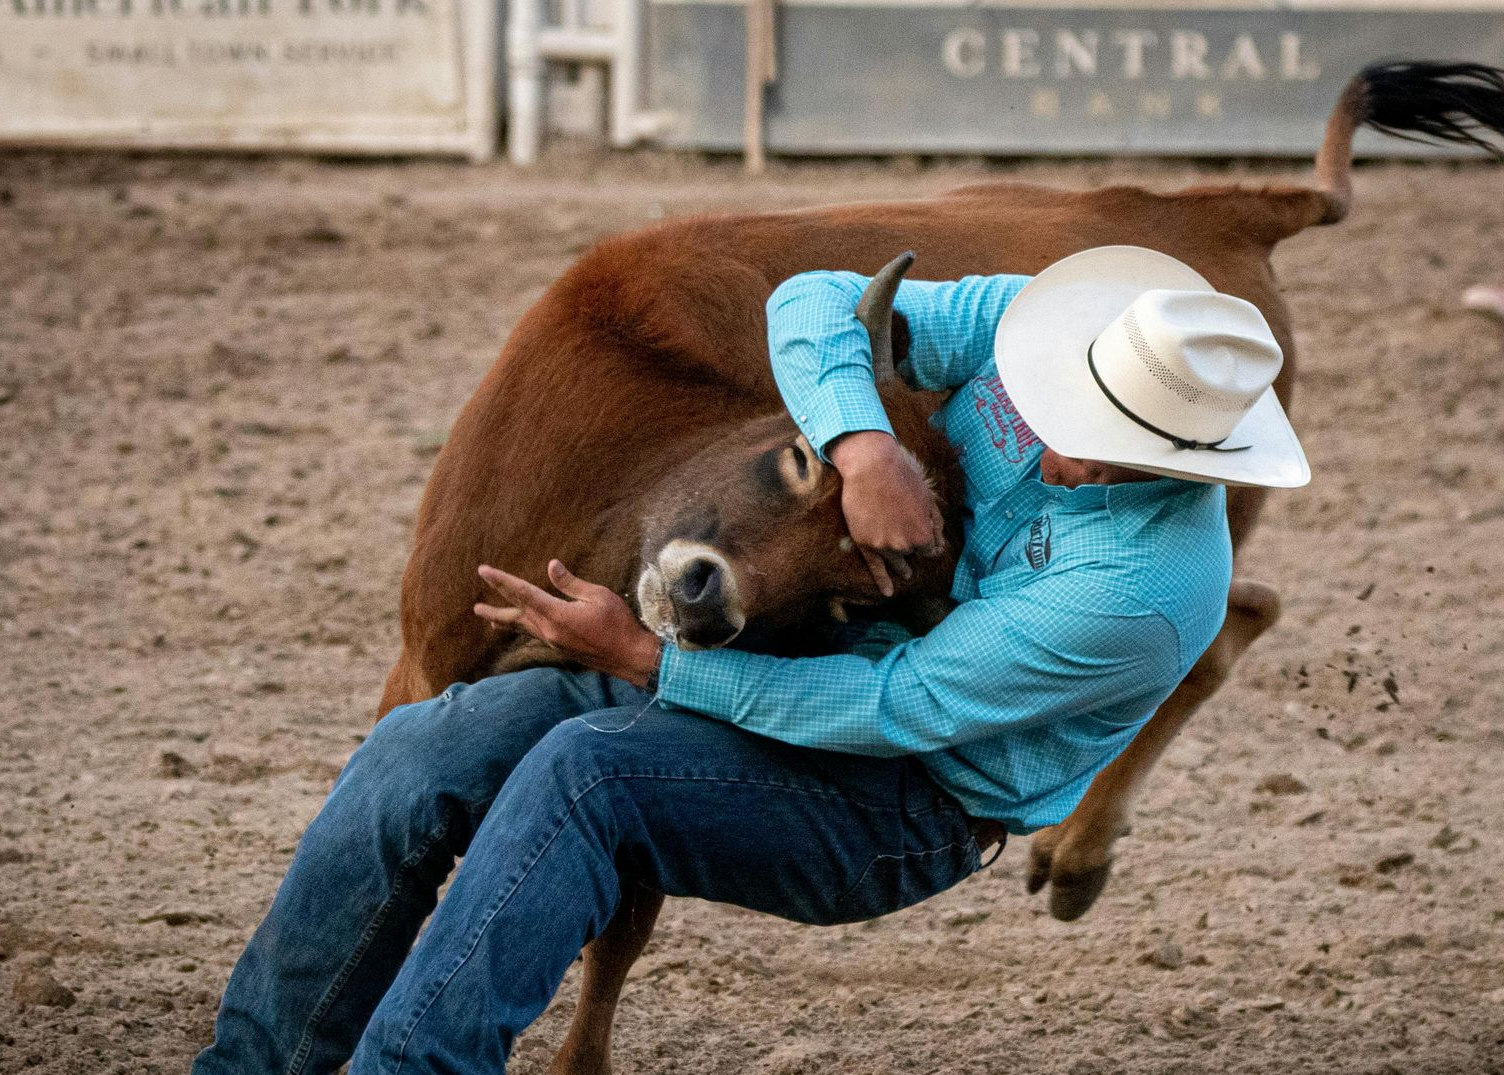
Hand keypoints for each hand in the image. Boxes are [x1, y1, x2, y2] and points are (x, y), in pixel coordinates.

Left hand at [474, 561, 662, 687]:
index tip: (484, 571)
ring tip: (488, 619)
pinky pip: (535, 634)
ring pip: (523, 628)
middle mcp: (549, 631)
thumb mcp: (598, 596)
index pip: (523, 593)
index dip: (502, 581)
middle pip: (516, 615)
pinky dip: (523, 628)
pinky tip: (522, 626)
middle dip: (495, 607)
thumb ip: (571, 583)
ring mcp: (554, 642)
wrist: (629, 657)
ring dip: (505, 621)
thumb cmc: (619, 623)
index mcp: (557, 615)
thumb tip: (551, 566)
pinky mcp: (561, 648)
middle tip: (475, 607)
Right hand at [827, 431, 944, 596]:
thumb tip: (940, 547)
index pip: (929, 549)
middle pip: (911, 554)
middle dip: (911, 547)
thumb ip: (936, 524)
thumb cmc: (902, 478)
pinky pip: (875, 568)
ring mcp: (883, 546)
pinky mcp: (865, 544)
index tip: (923, 538)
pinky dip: (882, 581)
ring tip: (905, 572)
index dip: (926, 542)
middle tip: (905, 535)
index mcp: (923, 534)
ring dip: (901, 566)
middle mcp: (904, 544)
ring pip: (895, 561)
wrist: (871, 466)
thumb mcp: (927, 498)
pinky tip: (887, 592)